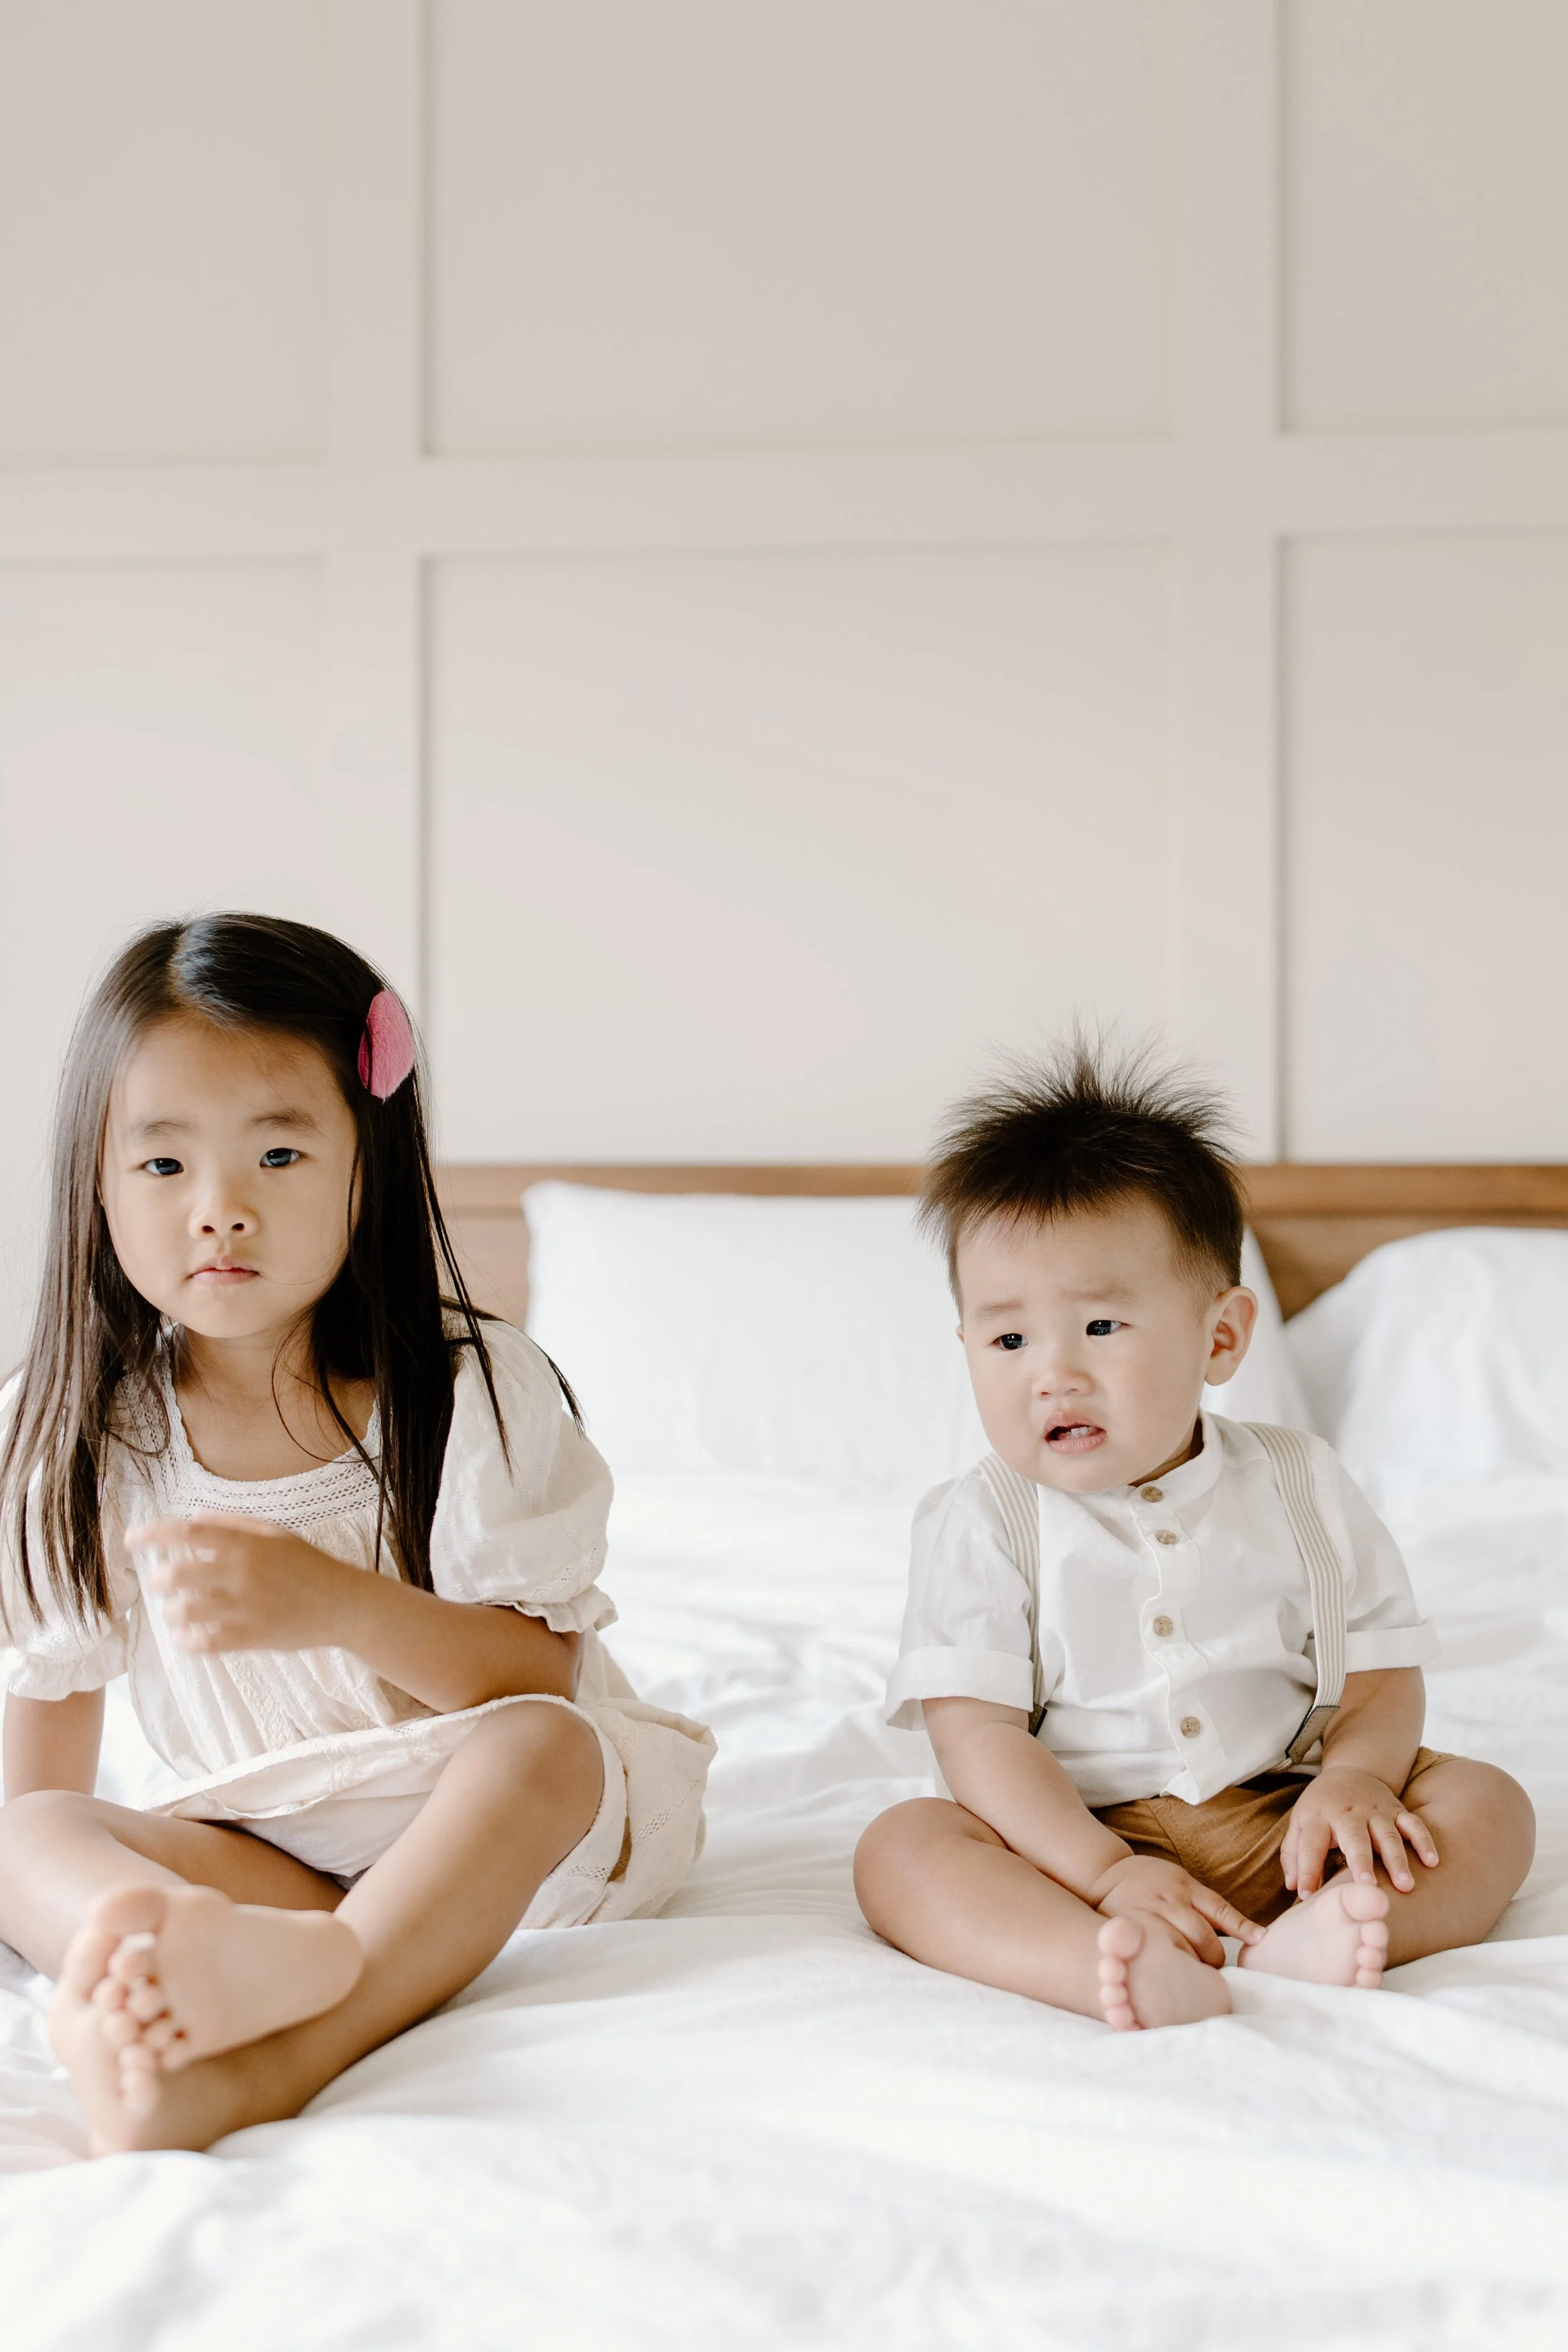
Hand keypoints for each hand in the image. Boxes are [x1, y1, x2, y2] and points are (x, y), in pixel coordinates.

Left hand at [125, 1514, 356, 1655]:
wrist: (345, 1605)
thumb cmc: (311, 1566)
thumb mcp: (277, 1534)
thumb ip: (235, 1524)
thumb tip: (194, 1517)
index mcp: (247, 1543)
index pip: (188, 1532)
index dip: (152, 1534)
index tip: (130, 1539)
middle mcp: (242, 1572)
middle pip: (177, 1574)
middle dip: (159, 1580)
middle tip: (160, 1583)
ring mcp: (245, 1606)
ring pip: (185, 1611)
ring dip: (170, 1612)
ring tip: (174, 1611)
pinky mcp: (250, 1637)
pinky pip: (204, 1643)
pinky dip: (187, 1641)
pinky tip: (186, 1637)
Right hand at [1090, 1854, 1262, 1965]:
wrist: (1103, 1874)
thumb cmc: (1151, 1882)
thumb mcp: (1181, 1881)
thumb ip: (1205, 1905)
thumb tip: (1252, 1935)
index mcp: (1185, 1886)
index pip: (1220, 1909)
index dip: (1242, 1926)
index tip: (1260, 1939)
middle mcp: (1170, 1900)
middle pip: (1202, 1936)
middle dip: (1212, 1957)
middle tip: (1211, 1970)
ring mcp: (1149, 1916)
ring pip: (1181, 1948)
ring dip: (1193, 1966)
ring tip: (1193, 1978)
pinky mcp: (1131, 1930)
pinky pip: (1156, 1954)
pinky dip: (1168, 1968)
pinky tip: (1171, 1981)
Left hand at [1282, 1766, 1439, 1896]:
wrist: (1351, 1769)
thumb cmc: (1322, 1806)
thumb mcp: (1301, 1822)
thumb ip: (1293, 1852)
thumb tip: (1292, 1886)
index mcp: (1319, 1817)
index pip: (1309, 1844)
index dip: (1306, 1869)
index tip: (1305, 1895)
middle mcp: (1348, 1813)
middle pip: (1354, 1838)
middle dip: (1360, 1862)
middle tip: (1367, 1886)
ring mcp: (1375, 1811)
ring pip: (1388, 1836)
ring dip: (1397, 1860)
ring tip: (1405, 1886)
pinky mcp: (1397, 1810)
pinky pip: (1413, 1825)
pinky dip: (1423, 1841)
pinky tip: (1432, 1862)